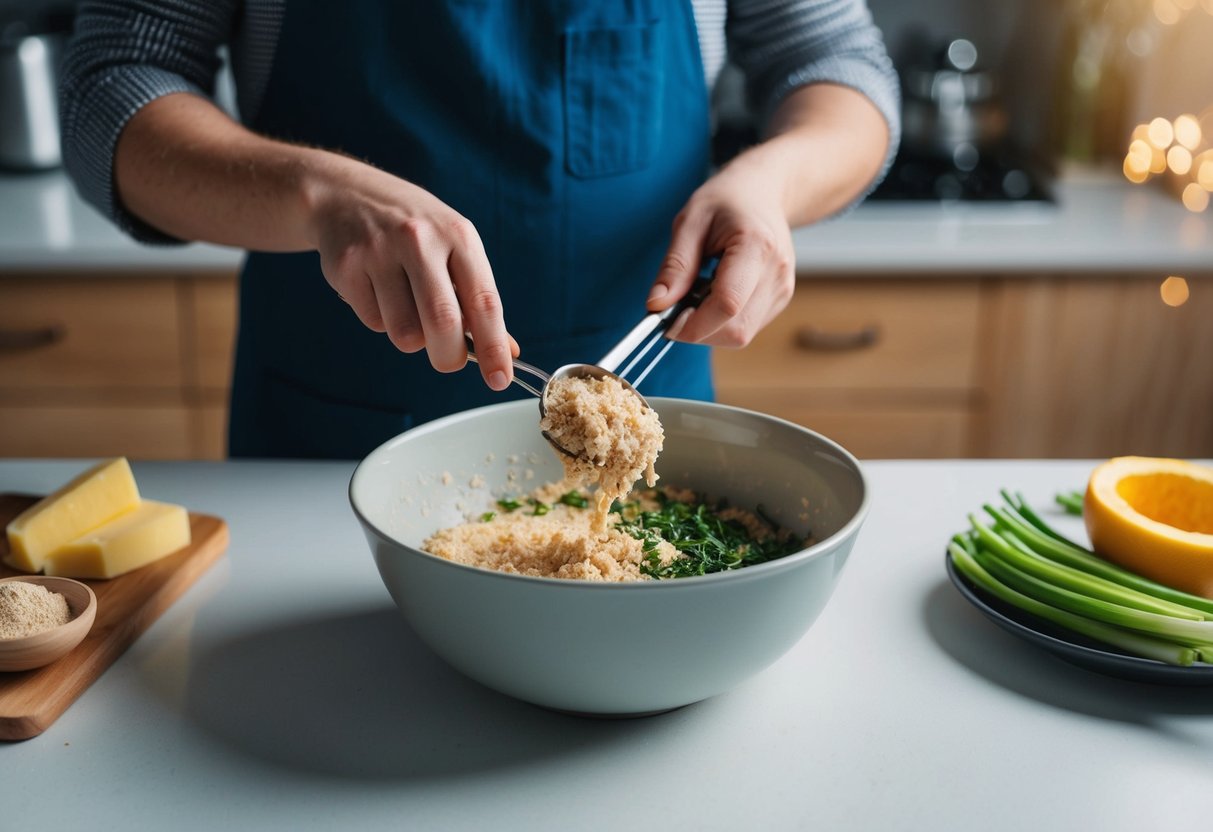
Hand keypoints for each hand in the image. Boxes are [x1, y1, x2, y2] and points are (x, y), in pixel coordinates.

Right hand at [304, 155, 516, 389]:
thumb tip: (508, 351)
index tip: (499, 380)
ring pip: (404, 333)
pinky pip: (373, 323)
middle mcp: (420, 239)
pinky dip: (381, 320)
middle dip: (449, 357)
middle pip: (442, 323)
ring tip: (405, 306)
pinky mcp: (345, 266)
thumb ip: (478, 299)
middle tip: (448, 359)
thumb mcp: (454, 248)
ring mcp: (379, 251)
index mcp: (458, 235)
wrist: (347, 194)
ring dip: (411, 337)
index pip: (484, 302)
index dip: (494, 348)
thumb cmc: (414, 230)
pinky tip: (377, 289)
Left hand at [647, 151, 795, 347]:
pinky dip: (722, 321)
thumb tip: (656, 305)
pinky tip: (715, 293)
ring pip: (741, 335)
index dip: (693, 323)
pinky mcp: (780, 300)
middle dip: (698, 329)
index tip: (666, 321)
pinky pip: (746, 327)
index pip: (728, 304)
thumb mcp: (690, 221)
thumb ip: (675, 266)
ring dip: (710, 326)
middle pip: (736, 329)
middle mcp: (777, 273)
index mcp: (756, 246)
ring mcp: (783, 289)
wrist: (763, 192)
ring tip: (699, 290)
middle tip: (677, 304)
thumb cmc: (726, 201)